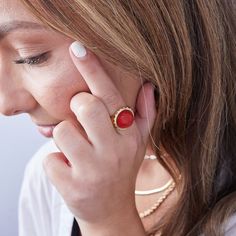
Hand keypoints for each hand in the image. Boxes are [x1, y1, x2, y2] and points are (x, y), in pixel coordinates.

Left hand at [43, 42, 156, 226]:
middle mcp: (114, 150)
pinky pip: (50, 159)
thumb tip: (148, 85)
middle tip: (82, 118)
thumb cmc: (122, 169)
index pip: (109, 95)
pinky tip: (71, 170)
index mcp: (129, 135)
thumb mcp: (138, 142)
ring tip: (77, 150)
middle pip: (83, 105)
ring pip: (61, 131)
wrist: (112, 210)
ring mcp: (93, 170)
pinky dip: (56, 162)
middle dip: (76, 106)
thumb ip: (145, 112)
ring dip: (65, 137)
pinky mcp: (72, 187)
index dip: (93, 70)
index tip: (78, 48)